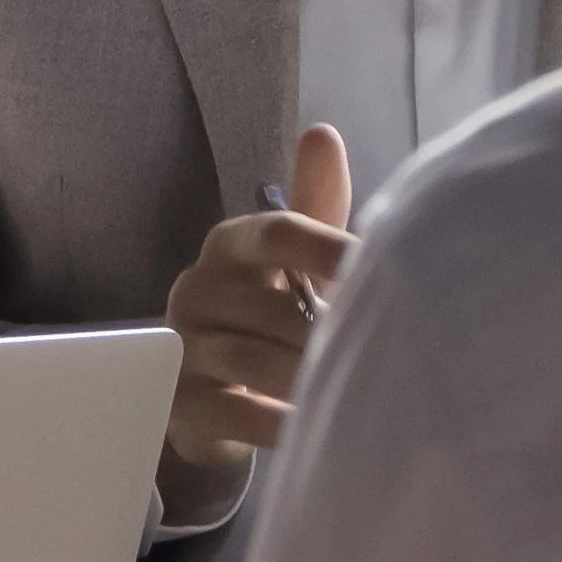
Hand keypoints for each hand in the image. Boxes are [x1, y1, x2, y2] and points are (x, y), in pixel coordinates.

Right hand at [160, 119, 352, 514]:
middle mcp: (196, 290)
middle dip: (326, 333)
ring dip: (307, 379)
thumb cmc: (265, 315)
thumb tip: (322, 134)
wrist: (207, 398)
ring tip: (358, 394)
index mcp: (228, 246)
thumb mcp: (290, 261)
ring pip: (252, 360)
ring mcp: (181, 349)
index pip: (276, 233)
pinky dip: (282, 424)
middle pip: (269, 307)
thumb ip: (315, 205)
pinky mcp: (179, 406)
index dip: (326, 249)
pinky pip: (236, 415)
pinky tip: (316, 428)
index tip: (372, 268)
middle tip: (382, 352)